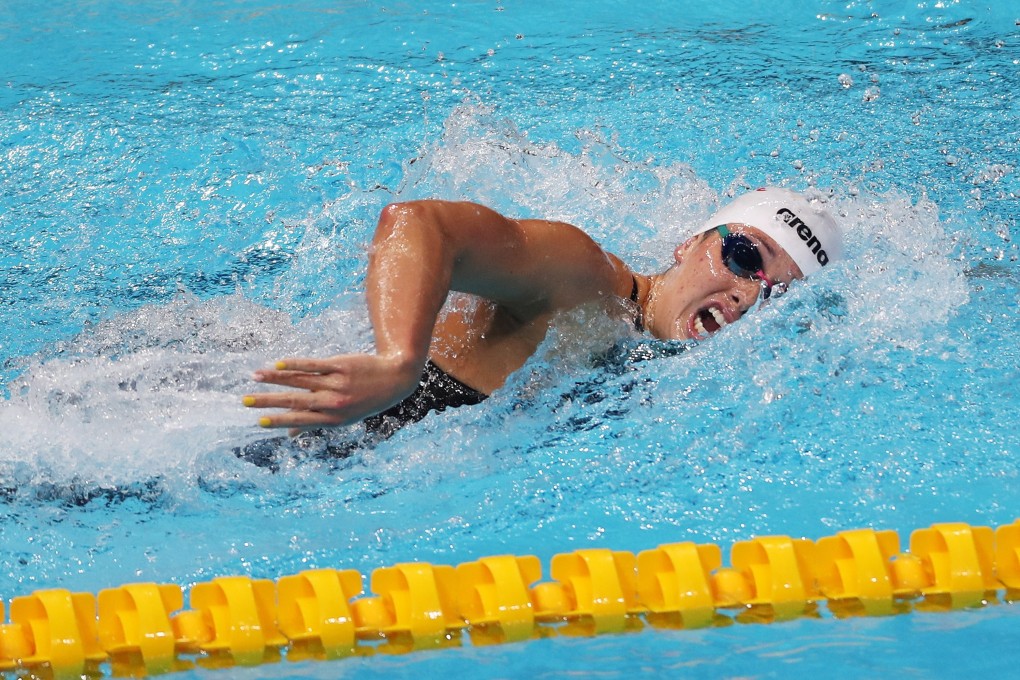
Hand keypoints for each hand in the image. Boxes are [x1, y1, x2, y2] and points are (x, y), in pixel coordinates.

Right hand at [242, 354, 420, 435]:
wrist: (395, 378)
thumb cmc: (366, 400)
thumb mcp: (345, 417)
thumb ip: (316, 422)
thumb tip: (290, 435)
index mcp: (333, 419)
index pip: (300, 420)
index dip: (279, 421)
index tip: (259, 421)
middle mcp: (334, 403)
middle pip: (295, 401)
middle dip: (268, 401)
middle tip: (245, 401)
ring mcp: (337, 384)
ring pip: (300, 381)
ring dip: (275, 378)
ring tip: (255, 376)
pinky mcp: (340, 366)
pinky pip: (313, 365)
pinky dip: (295, 364)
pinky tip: (279, 363)